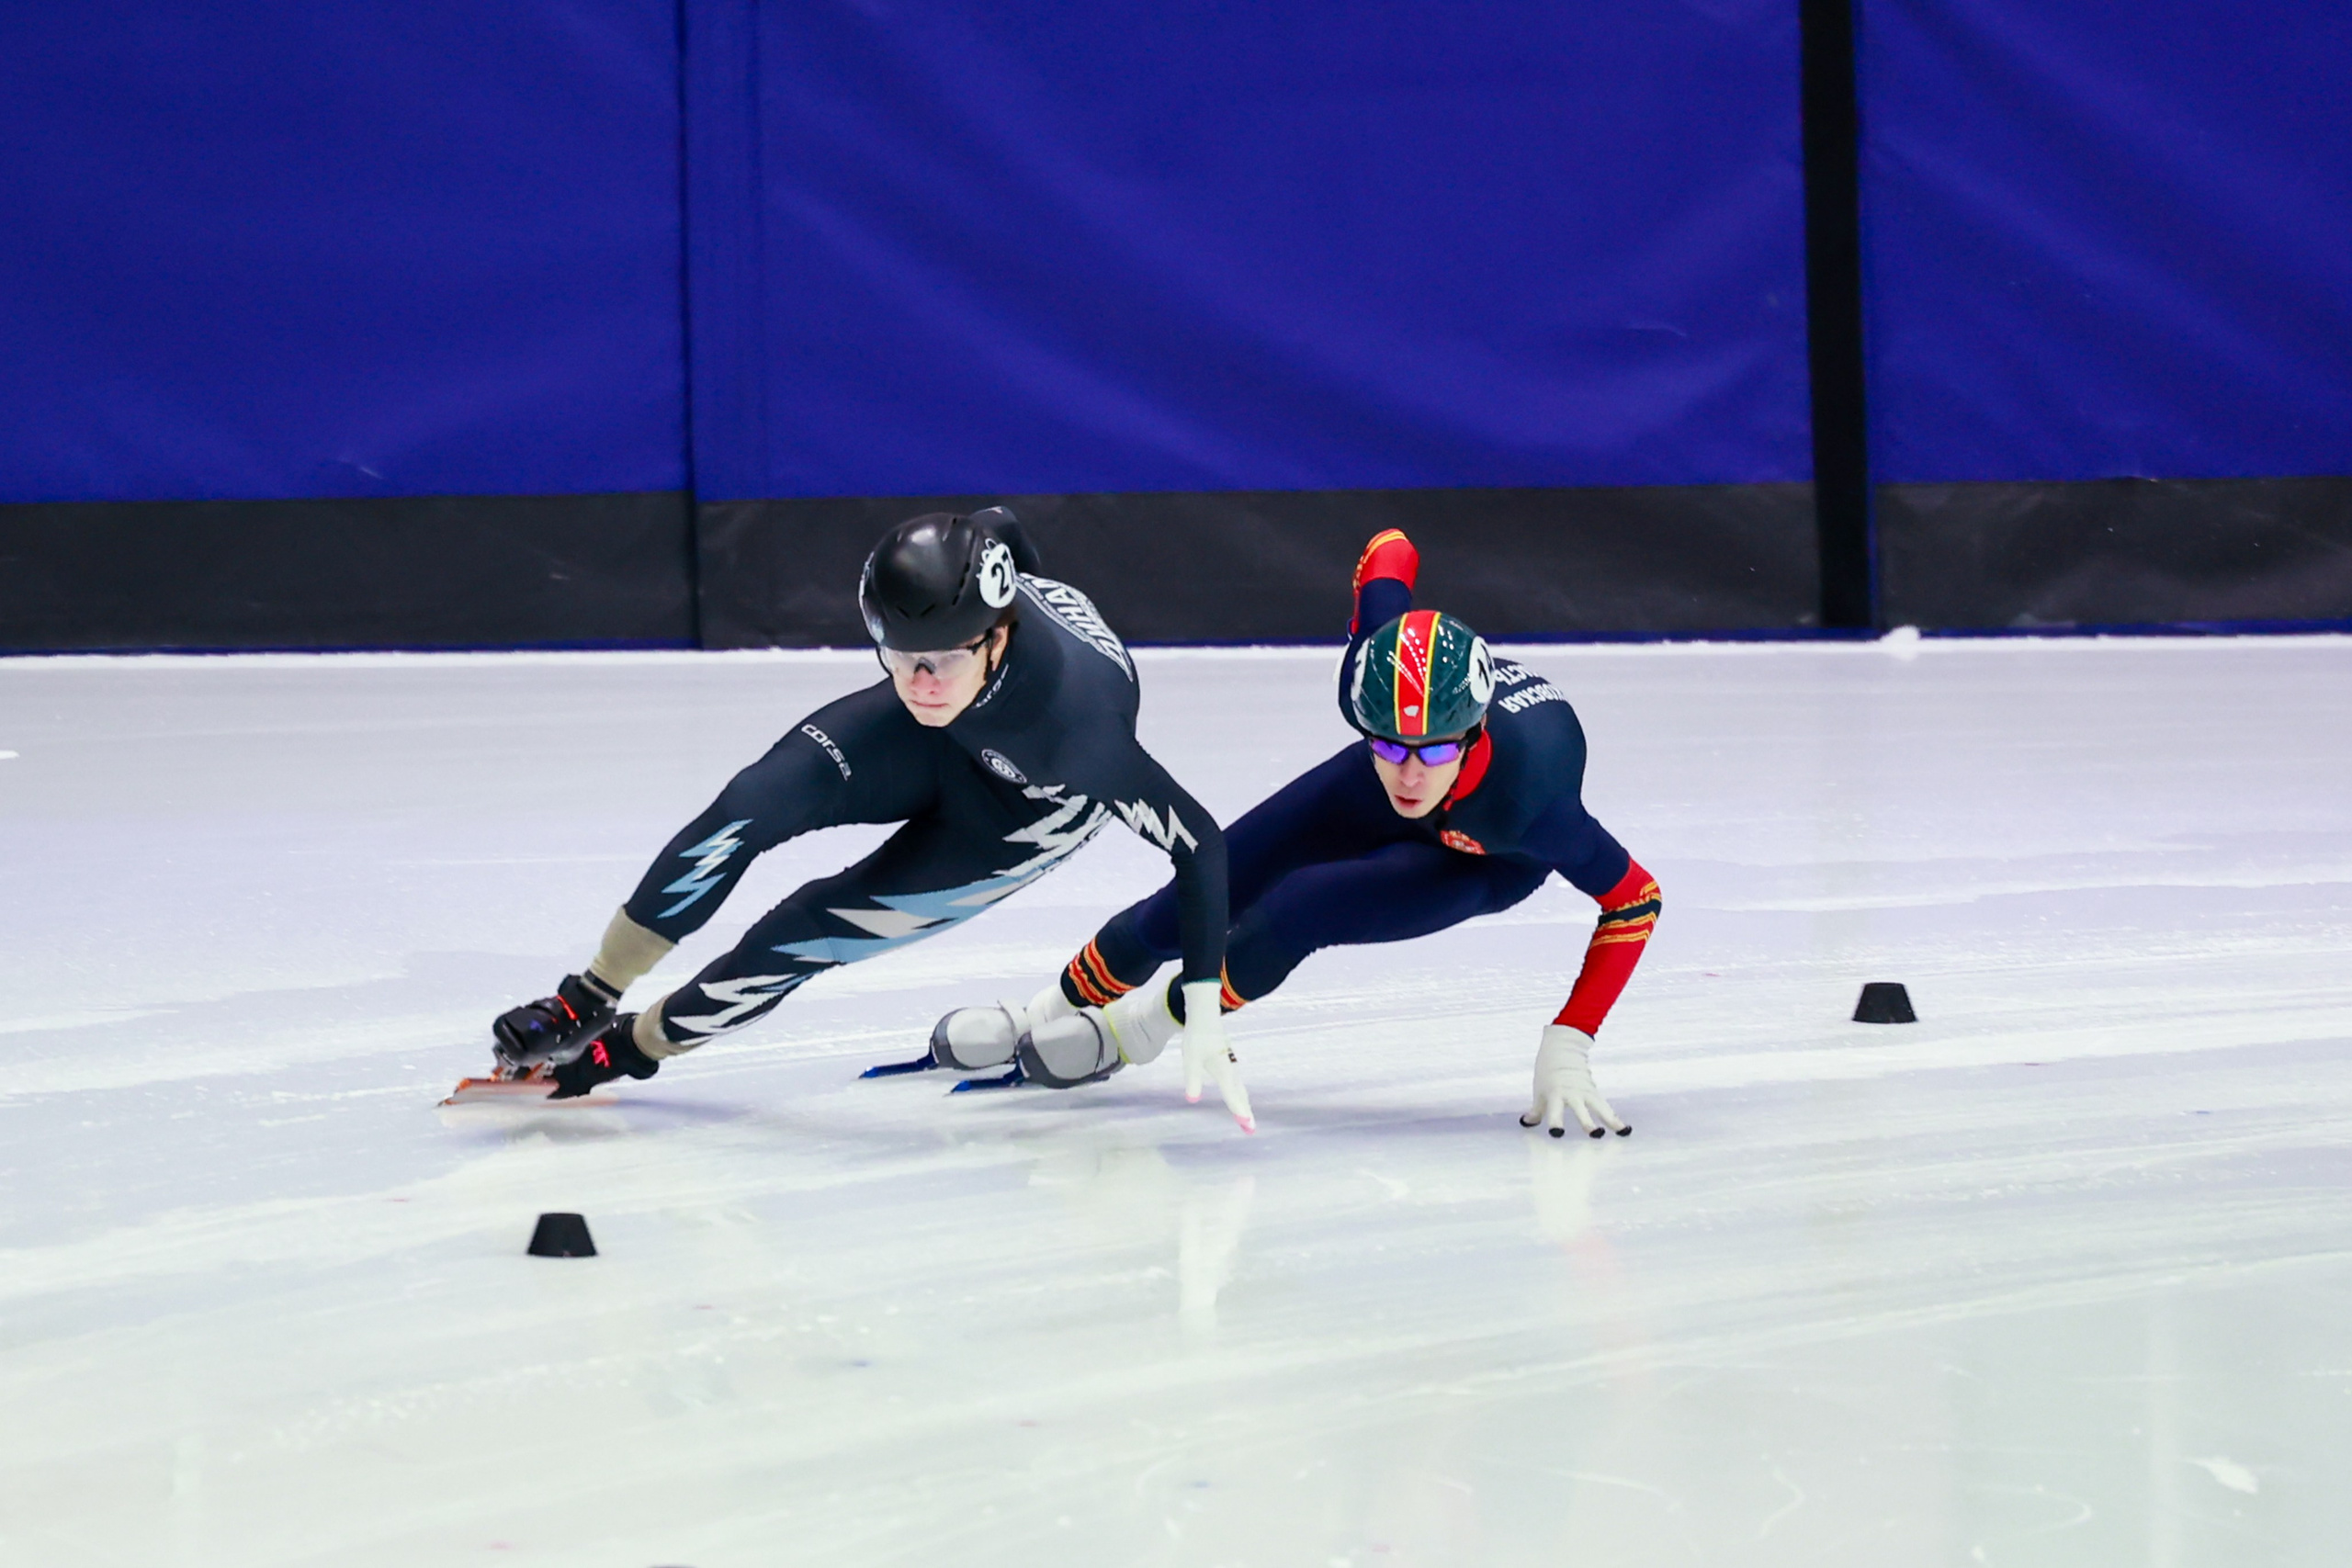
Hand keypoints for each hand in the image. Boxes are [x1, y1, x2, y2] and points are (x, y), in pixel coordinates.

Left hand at [1179, 980, 1253, 1132]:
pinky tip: (1240, 1098)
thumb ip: (1192, 1079)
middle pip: (1240, 1094)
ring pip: (1240, 1089)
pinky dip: (1240, 1095)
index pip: (1232, 1093)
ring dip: (1243, 1105)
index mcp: (1223, 1068)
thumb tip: (1192, 1099)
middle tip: (1250, 1130)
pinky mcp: (1229, 1062)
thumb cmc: (1197, 1036)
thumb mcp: (1190, 1058)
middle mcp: (1230, 1068)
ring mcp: (1231, 1065)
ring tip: (1246, 1120)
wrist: (1205, 1015)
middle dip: (1245, 1112)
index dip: (1238, 1109)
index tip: (1246, 1124)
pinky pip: (1237, 1083)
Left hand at [1520, 1024, 1628, 1138]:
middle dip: (1588, 1122)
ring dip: (1610, 1120)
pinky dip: (1613, 1118)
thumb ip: (1536, 1110)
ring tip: (1621, 1131)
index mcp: (1555, 1094)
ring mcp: (1585, 1092)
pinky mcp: (1594, 1092)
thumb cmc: (1548, 1073)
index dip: (1556, 1122)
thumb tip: (1527, 1123)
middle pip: (1581, 1110)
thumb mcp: (1540, 1091)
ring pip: (1599, 1107)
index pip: (1554, 1111)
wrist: (1562, 1050)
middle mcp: (1572, 1094)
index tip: (1557, 1134)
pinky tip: (1623, 1129)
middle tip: (1595, 1134)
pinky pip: (1605, 1107)